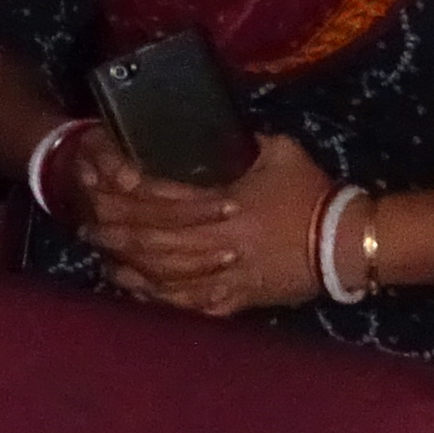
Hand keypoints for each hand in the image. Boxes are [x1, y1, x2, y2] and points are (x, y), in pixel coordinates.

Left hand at [76, 126, 333, 317]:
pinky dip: (162, 301)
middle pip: (152, 239)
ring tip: (102, 261)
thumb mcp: (280, 151)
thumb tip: (219, 128)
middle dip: (115, 233)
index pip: (161, 197)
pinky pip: (193, 305)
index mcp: (224, 202)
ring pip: (166, 276)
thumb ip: (243, 140)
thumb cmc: (313, 193)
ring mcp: (227, 275)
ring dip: (130, 269)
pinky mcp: (239, 300)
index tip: (99, 186)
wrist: (347, 243)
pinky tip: (140, 295)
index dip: (125, 193)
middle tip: (86, 227)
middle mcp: (217, 241)